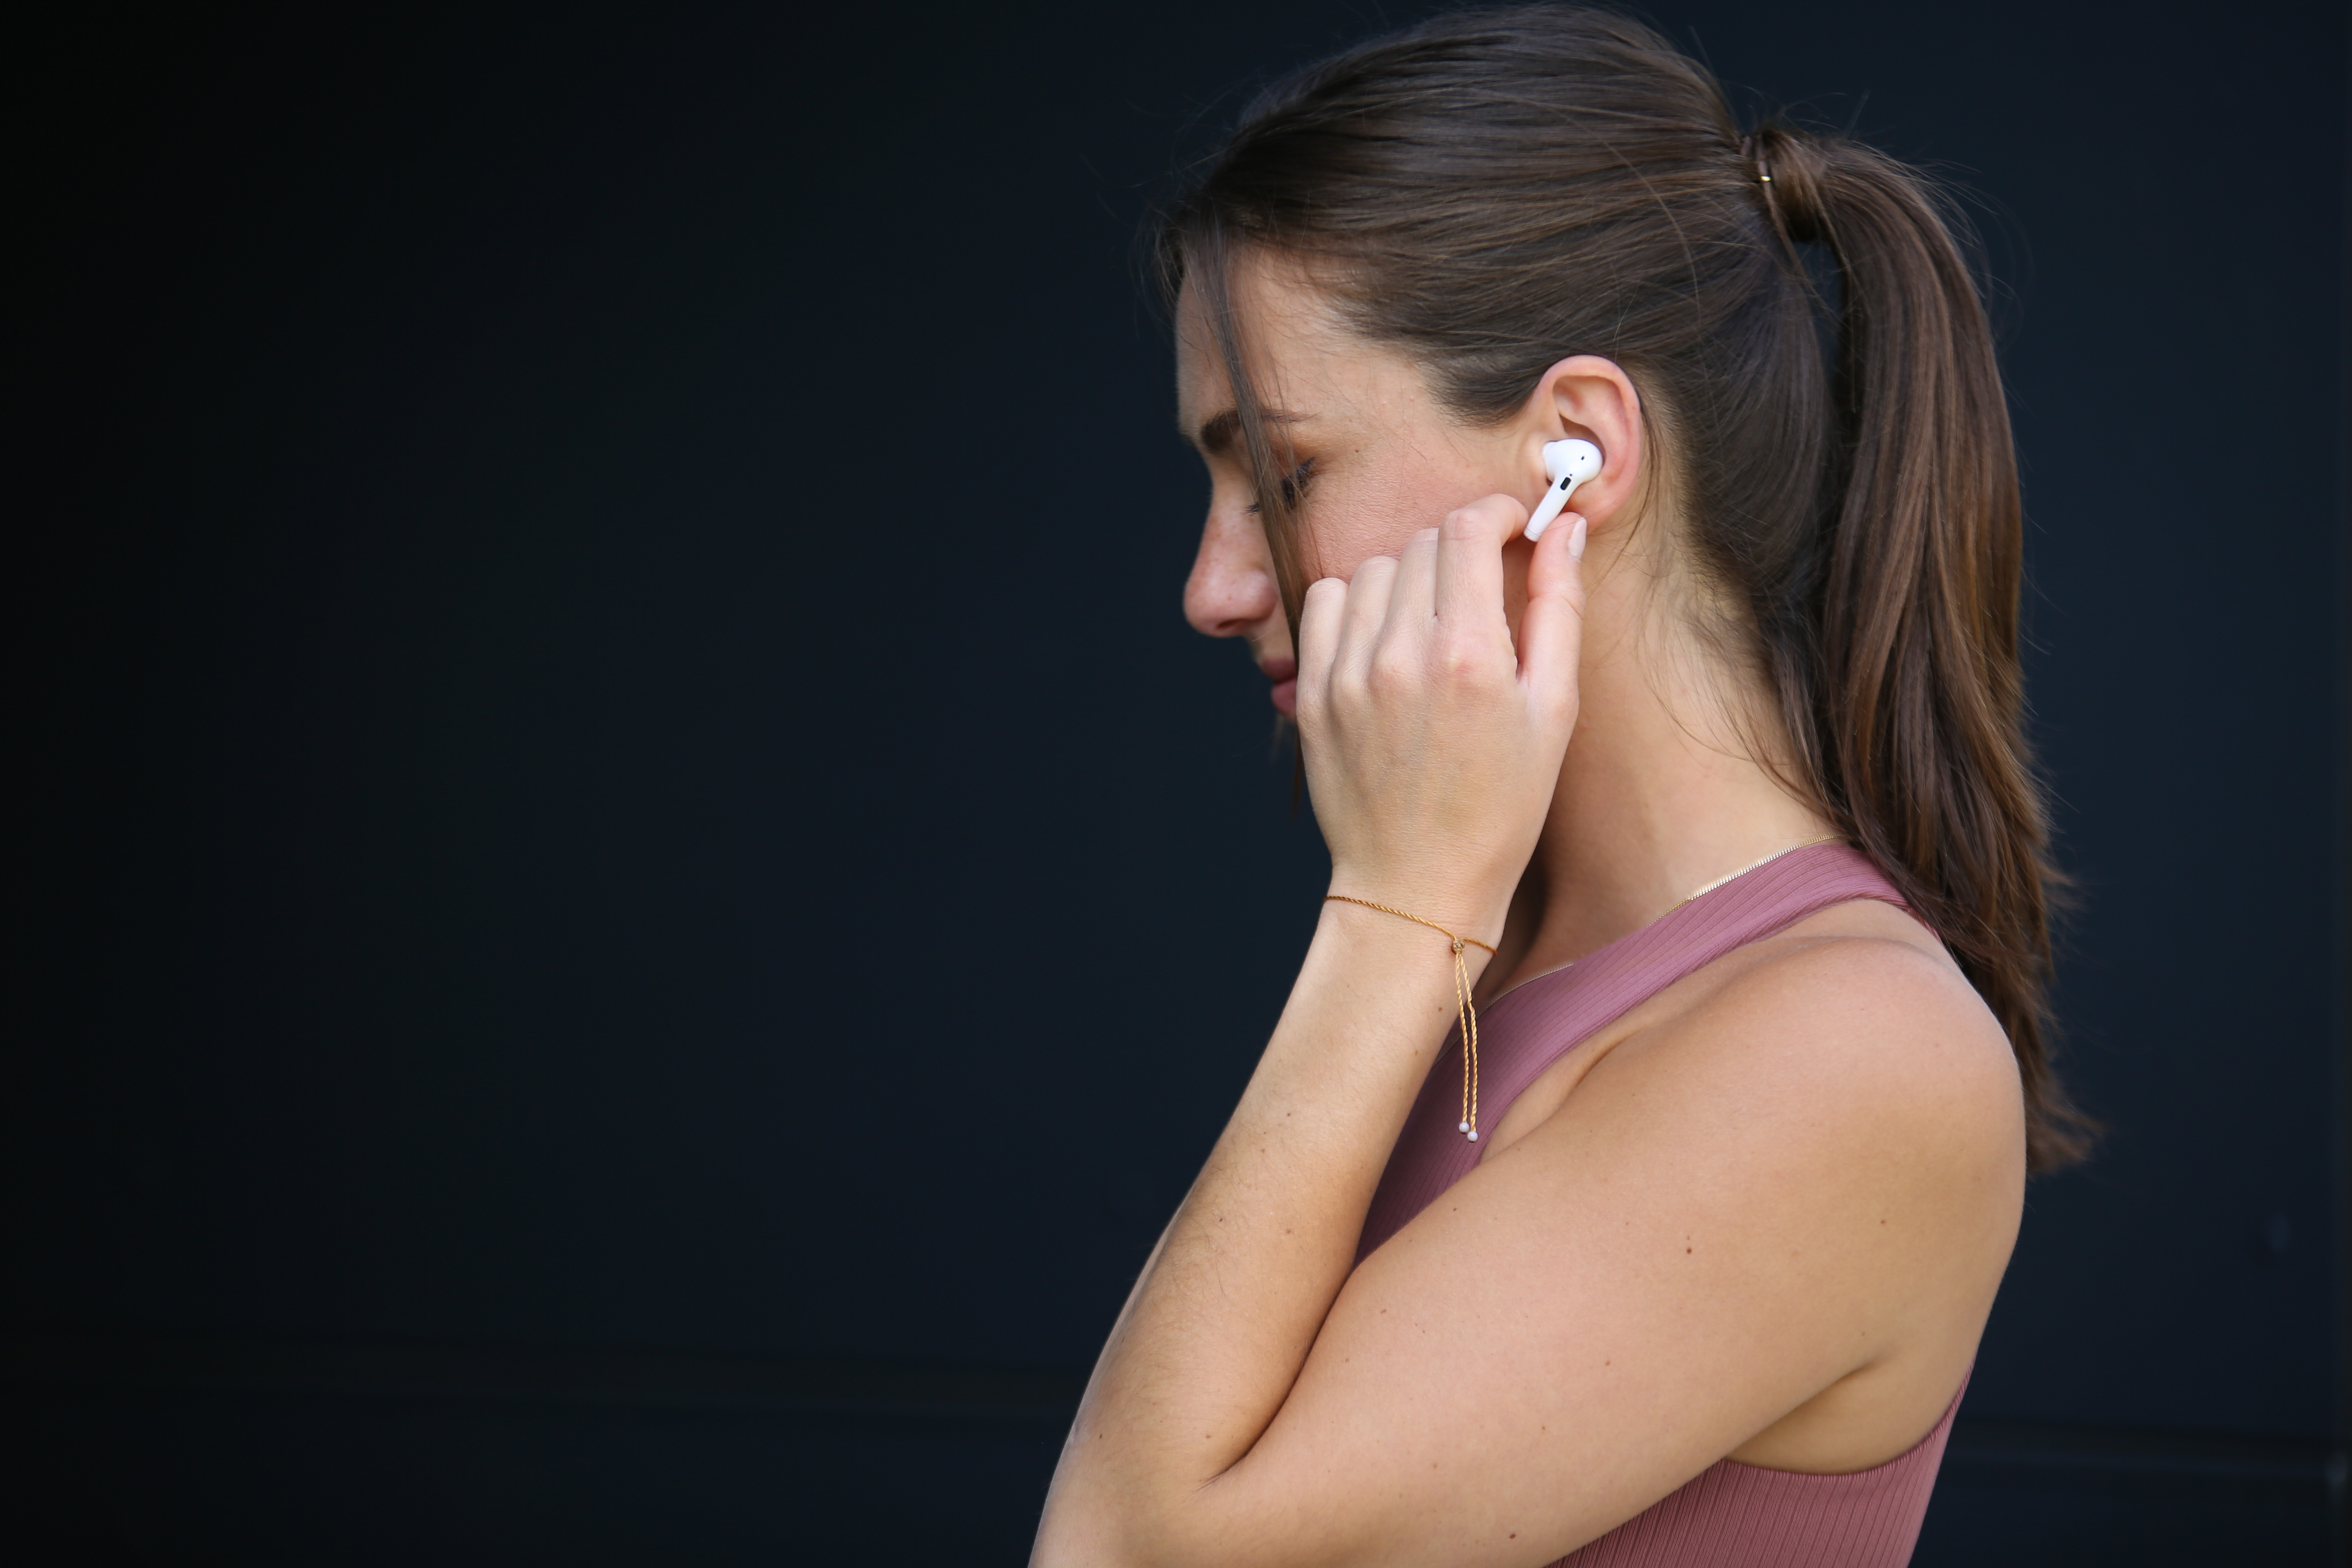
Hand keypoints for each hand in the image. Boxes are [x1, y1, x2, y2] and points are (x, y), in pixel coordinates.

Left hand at [1295, 496, 1584, 937]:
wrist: (1418, 884)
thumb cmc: (1500, 808)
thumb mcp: (1553, 711)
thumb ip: (1558, 609)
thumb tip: (1562, 529)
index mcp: (1469, 656)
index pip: (1468, 529)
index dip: (1496, 514)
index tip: (1511, 527)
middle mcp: (1401, 656)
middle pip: (1425, 543)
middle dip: (1461, 550)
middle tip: (1482, 587)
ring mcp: (1347, 674)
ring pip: (1375, 568)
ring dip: (1409, 577)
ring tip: (1434, 623)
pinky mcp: (1312, 693)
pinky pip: (1325, 602)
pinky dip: (1357, 603)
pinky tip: (1386, 639)